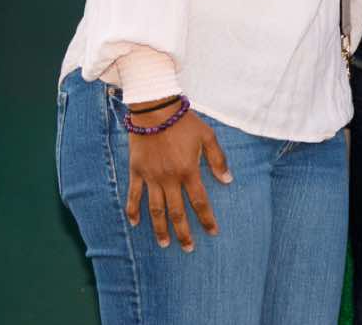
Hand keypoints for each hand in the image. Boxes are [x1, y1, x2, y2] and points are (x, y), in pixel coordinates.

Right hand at [124, 101, 230, 248]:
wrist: (155, 112)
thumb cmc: (184, 122)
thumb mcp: (208, 137)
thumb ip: (218, 160)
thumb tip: (228, 180)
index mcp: (188, 171)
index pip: (199, 202)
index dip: (206, 219)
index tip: (212, 232)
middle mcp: (169, 179)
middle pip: (177, 212)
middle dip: (183, 232)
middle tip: (188, 248)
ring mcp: (151, 177)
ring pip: (155, 210)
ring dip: (160, 229)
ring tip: (164, 244)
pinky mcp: (137, 172)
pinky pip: (134, 196)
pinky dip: (133, 211)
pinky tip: (135, 223)